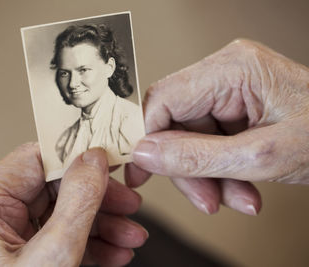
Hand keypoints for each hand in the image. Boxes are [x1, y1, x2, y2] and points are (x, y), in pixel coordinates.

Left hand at [0, 143, 147, 265]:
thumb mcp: (53, 257)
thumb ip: (77, 202)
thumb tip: (95, 160)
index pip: (36, 158)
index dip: (78, 157)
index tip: (111, 160)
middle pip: (55, 186)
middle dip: (98, 199)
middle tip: (130, 204)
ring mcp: (7, 234)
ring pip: (63, 212)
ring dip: (102, 224)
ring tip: (131, 236)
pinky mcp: (22, 252)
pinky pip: (60, 235)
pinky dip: (90, 243)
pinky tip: (115, 252)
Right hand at [127, 39, 308, 214]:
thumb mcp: (261, 157)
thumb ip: (196, 158)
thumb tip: (145, 155)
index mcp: (232, 70)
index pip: (162, 100)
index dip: (148, 139)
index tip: (143, 173)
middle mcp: (226, 73)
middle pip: (176, 123)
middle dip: (190, 168)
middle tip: (206, 199)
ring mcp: (232, 90)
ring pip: (192, 138)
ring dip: (209, 175)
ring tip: (237, 198)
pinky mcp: (238, 107)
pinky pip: (210, 142)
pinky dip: (223, 171)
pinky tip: (243, 189)